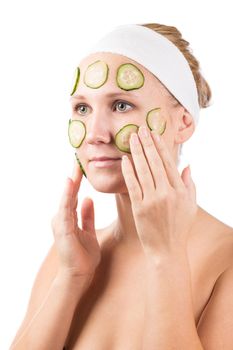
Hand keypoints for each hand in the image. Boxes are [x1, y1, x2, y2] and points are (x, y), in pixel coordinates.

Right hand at [51, 157, 100, 278]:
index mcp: (69, 218)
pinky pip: (66, 208)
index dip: (78, 181)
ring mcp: (60, 223)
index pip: (74, 195)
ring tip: (76, 166)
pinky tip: (72, 183)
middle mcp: (62, 218)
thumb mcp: (89, 231)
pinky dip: (68, 195)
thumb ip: (87, 215)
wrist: (79, 275)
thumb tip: (88, 198)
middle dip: (74, 177)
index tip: (82, 166)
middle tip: (78, 158)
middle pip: (69, 194)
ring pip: (66, 198)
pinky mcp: (62, 228)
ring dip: (71, 182)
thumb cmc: (83, 256)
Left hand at [121, 125, 197, 256]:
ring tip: (132, 138)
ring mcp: (152, 200)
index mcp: (180, 190)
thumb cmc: (179, 227)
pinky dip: (128, 171)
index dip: (160, 146)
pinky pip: (132, 185)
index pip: (168, 162)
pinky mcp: (139, 207)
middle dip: (147, 143)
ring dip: (137, 152)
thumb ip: (189, 184)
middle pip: (155, 162)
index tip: (154, 133)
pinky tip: (124, 159)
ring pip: (143, 170)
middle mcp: (167, 192)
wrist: (167, 250)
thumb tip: (186, 165)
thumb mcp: (191, 205)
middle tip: (140, 129)